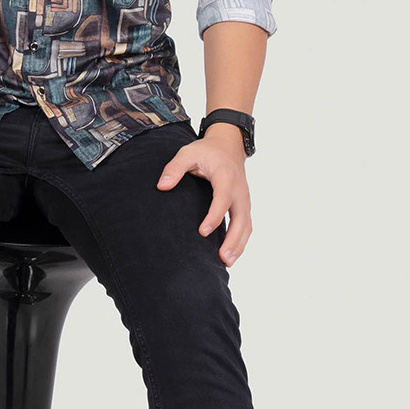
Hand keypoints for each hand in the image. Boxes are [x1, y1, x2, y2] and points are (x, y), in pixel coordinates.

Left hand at [156, 129, 251, 265]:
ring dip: (239, 245)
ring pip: (246, 225)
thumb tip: (162, 186)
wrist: (228, 146)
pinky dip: (241, 241)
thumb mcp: (187, 153)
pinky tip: (231, 256)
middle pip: (241, 218)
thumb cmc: (206, 151)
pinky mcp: (244, 206)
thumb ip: (174, 168)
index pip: (222, 199)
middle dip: (233, 239)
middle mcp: (239, 190)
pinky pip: (246, 226)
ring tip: (226, 262)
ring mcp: (244, 199)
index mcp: (225, 177)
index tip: (202, 231)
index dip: (214, 216)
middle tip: (221, 257)